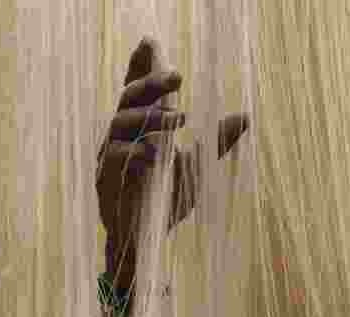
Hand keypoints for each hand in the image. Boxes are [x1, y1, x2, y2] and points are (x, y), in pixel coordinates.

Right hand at [96, 36, 249, 288]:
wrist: (146, 241)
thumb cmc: (165, 201)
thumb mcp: (196, 167)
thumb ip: (215, 141)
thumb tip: (244, 116)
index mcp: (139, 129)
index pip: (138, 92)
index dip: (140, 66)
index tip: (150, 42)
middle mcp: (120, 137)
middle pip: (129, 99)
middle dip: (151, 82)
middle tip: (179, 75)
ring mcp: (109, 157)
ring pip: (121, 124)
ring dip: (151, 118)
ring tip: (180, 119)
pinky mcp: (105, 180)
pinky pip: (116, 157)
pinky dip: (138, 152)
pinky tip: (158, 153)